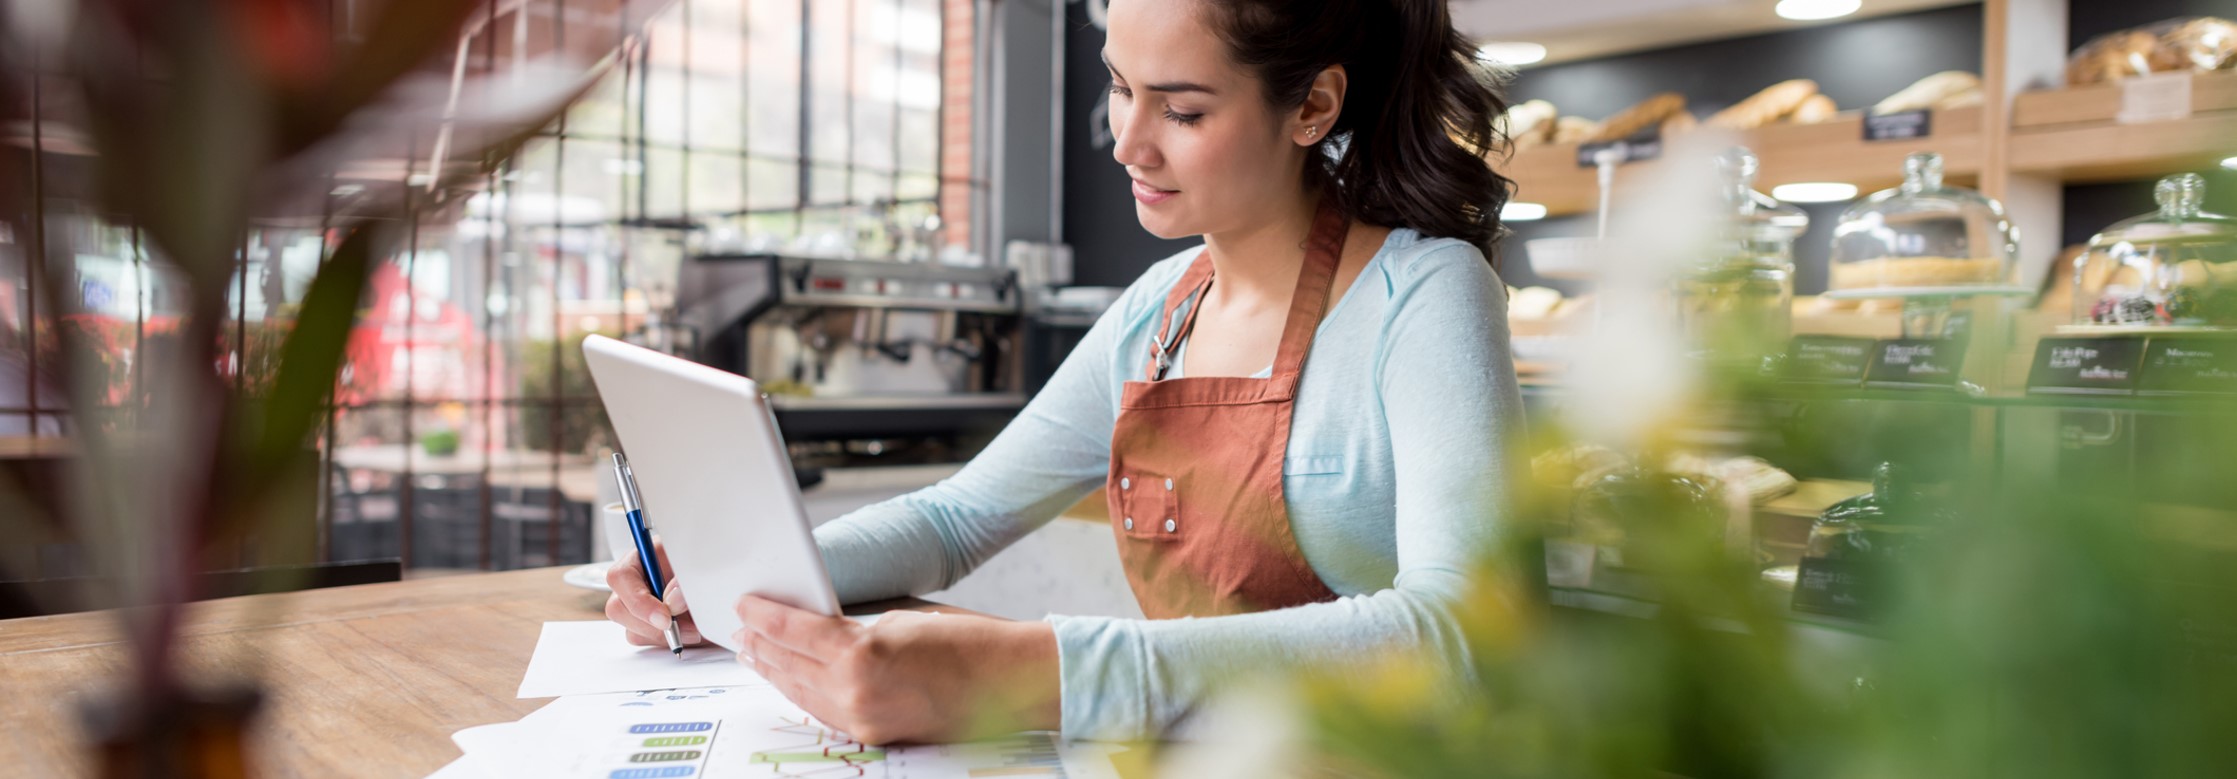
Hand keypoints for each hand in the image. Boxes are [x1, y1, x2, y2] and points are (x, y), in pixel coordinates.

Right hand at [603, 537, 704, 646]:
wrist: (717, 580)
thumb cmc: (703, 565)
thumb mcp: (697, 564)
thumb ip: (684, 580)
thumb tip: (673, 601)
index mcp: (640, 559)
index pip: (621, 577)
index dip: (639, 601)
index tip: (665, 618)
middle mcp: (632, 584)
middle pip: (619, 609)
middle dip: (652, 625)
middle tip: (687, 628)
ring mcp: (636, 607)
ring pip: (633, 631)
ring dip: (665, 636)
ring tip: (695, 628)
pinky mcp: (646, 627)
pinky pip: (648, 641)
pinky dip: (670, 641)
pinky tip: (690, 632)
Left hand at [733, 595, 1060, 744]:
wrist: (1008, 681)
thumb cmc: (967, 640)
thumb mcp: (901, 616)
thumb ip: (854, 625)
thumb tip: (817, 625)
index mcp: (861, 652)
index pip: (794, 631)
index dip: (765, 616)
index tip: (745, 604)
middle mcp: (855, 691)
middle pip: (789, 665)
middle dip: (761, 646)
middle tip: (739, 630)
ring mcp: (863, 718)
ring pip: (801, 693)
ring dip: (775, 672)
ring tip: (755, 655)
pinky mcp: (874, 734)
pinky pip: (825, 712)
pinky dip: (803, 693)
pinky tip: (793, 680)